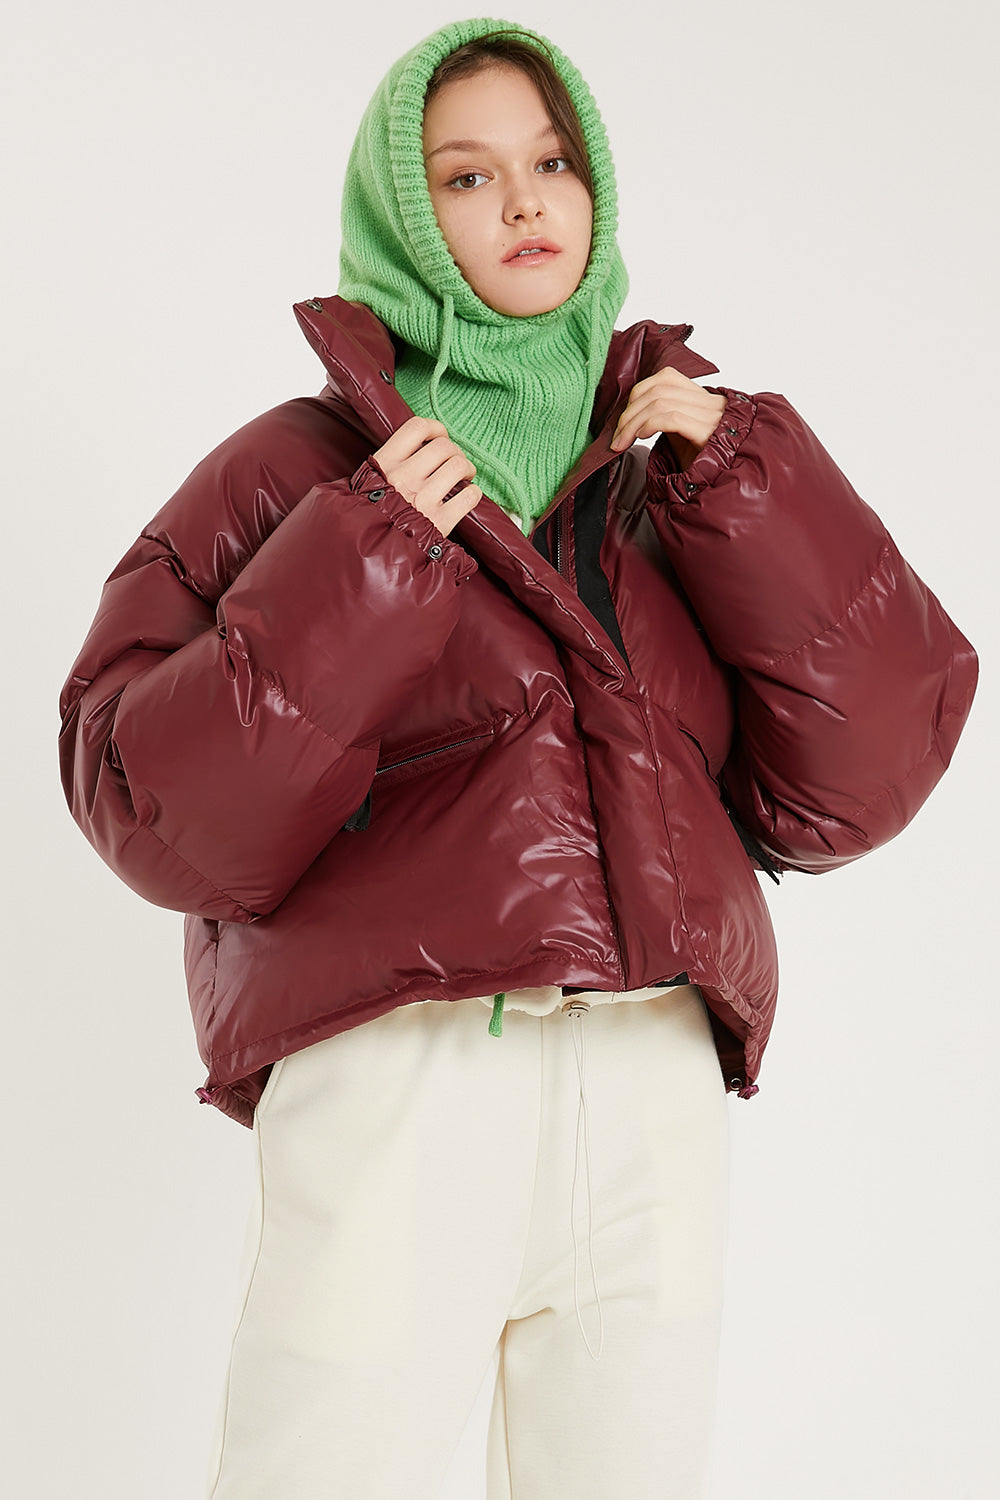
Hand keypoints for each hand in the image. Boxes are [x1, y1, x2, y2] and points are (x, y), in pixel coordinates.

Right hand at [371, 417, 481, 537]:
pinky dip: (473, 494)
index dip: (435, 428)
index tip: (440, 436)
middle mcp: (404, 479)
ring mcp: (423, 500)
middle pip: (443, 446)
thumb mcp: (359, 488)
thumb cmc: (365, 523)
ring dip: (467, 469)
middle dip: (455, 451)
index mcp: (384, 466)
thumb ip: (380, 467)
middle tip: (455, 462)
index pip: (416, 428)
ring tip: (464, 477)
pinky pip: (469, 496)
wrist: (369, 559)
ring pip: (459, 466)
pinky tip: (467, 498)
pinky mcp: (440, 522)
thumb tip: (401, 453)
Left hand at [610, 368, 725, 469]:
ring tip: (624, 441)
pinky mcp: (708, 433)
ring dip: (633, 422)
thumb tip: (631, 413)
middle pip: (659, 389)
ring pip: (660, 402)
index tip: (625, 417)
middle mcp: (712, 403)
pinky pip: (672, 418)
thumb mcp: (680, 436)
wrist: (721, 485)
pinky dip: (650, 425)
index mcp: (705, 398)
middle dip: (629, 413)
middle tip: (617, 437)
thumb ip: (663, 418)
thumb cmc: (700, 464)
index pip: (667, 377)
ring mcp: (712, 417)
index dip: (639, 392)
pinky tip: (641, 438)